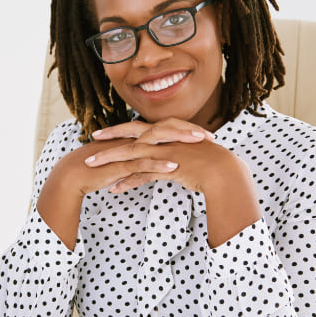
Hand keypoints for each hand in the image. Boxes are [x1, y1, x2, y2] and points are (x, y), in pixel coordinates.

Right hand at [36, 120, 191, 249]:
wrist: (74, 174)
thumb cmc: (98, 169)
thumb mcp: (124, 162)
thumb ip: (139, 159)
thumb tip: (155, 161)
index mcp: (135, 137)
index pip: (163, 128)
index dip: (184, 129)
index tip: (203, 135)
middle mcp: (132, 140)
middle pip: (164, 129)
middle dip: (187, 131)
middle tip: (209, 136)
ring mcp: (127, 151)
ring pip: (157, 143)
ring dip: (179, 142)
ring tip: (198, 144)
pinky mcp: (120, 164)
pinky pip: (142, 163)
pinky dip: (159, 164)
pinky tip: (175, 167)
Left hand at [87, 118, 261, 246]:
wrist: (224, 171)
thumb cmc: (208, 162)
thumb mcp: (187, 151)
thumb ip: (173, 149)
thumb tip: (165, 153)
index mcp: (168, 132)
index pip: (140, 127)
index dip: (121, 129)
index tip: (105, 132)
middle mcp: (164, 139)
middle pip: (130, 135)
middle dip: (109, 137)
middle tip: (91, 139)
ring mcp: (165, 152)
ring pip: (131, 154)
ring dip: (109, 160)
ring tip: (92, 165)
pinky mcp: (167, 168)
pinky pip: (142, 174)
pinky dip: (126, 182)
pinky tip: (114, 189)